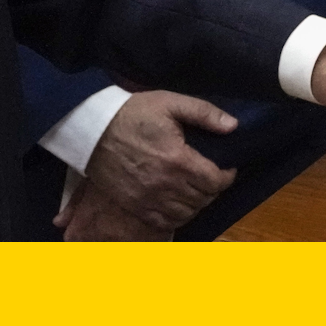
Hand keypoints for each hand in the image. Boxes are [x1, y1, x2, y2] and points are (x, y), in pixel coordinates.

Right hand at [52, 91, 238, 236]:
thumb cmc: (133, 113)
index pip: (215, 181)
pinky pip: (163, 222)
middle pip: (203, 198)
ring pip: (186, 213)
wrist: (92, 129)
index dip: (227, 176)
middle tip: (212, 177)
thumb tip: (233, 126)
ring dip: (197, 203)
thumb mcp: (171, 103)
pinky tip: (179, 205)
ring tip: (197, 190)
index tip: (227, 168)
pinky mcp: (133, 205)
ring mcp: (147, 198)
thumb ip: (205, 113)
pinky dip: (177, 217)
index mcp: (178, 160)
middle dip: (213, 188)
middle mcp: (164, 184)